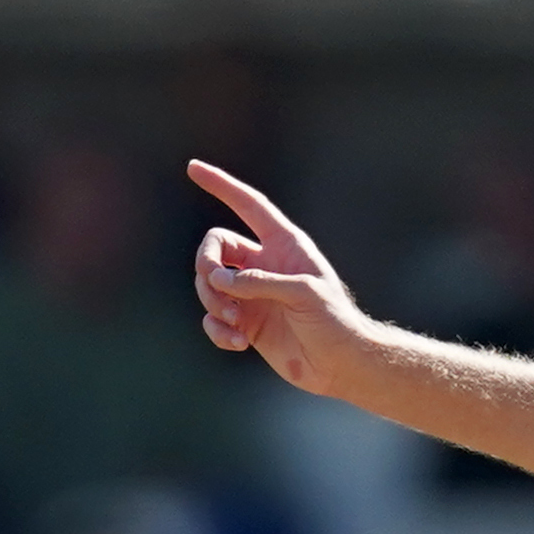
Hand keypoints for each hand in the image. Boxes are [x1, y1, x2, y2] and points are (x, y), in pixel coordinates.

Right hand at [188, 161, 366, 392]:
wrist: (340, 365)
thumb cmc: (333, 322)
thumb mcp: (304, 293)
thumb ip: (261, 281)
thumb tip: (220, 280)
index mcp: (284, 244)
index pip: (248, 205)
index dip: (222, 185)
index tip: (193, 168)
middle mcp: (264, 264)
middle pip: (215, 247)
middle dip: (206, 264)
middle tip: (217, 285)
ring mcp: (252, 294)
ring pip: (208, 284)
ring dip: (212, 301)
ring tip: (233, 322)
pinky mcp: (245, 324)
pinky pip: (213, 319)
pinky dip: (217, 330)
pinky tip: (238, 343)